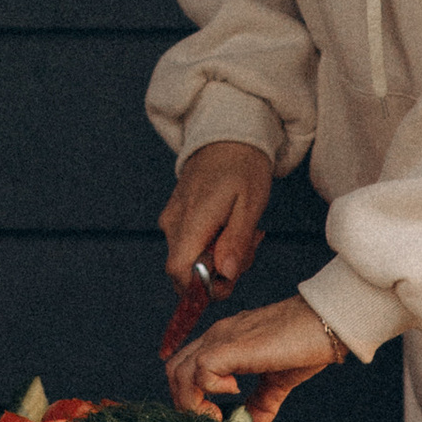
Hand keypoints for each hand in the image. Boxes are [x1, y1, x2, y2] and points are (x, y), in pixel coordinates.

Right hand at [159, 138, 272, 293]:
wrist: (227, 134)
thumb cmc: (242, 166)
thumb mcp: (250, 204)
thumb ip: (236, 242)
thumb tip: (226, 274)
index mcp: (190, 222)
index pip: (179, 273)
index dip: (202, 287)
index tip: (230, 278)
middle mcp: (173, 224)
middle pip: (186, 271)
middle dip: (219, 272)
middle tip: (249, 249)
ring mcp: (171, 219)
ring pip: (190, 259)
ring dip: (220, 257)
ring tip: (246, 232)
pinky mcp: (176, 216)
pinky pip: (190, 244)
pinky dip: (213, 244)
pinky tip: (232, 226)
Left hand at [163, 290, 340, 421]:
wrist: (325, 322)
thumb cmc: (305, 345)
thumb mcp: (276, 384)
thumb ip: (259, 407)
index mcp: (222, 342)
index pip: (185, 368)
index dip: (191, 397)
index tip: (214, 417)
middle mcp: (215, 337)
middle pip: (174, 371)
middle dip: (186, 403)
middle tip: (213, 420)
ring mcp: (220, 339)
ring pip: (178, 372)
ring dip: (193, 402)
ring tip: (220, 415)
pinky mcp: (230, 346)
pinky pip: (200, 370)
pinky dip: (211, 389)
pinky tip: (236, 390)